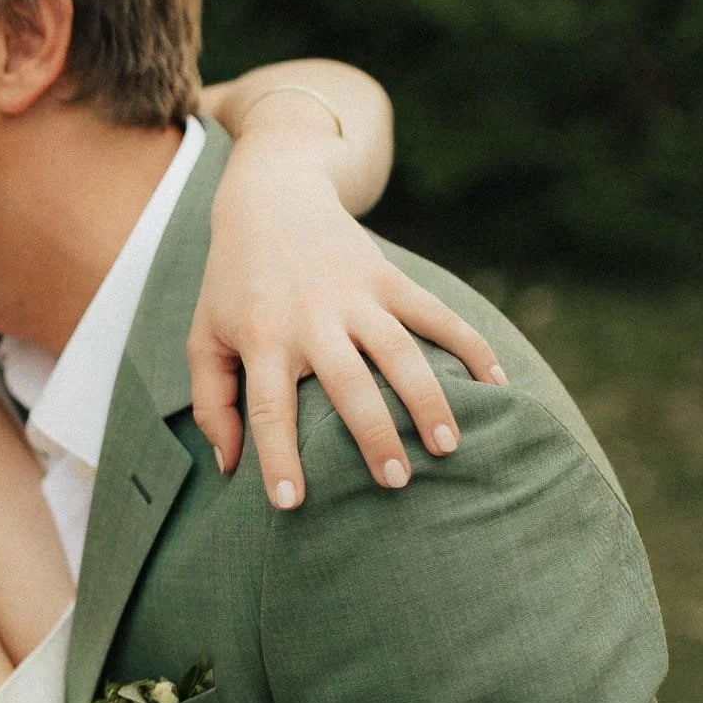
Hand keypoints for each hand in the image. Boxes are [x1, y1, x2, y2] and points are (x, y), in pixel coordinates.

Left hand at [187, 126, 506, 508]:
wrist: (270, 198)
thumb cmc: (232, 284)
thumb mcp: (205, 338)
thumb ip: (212, 404)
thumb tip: (229, 468)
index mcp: (262, 338)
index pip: (269, 408)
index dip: (278, 457)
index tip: (291, 504)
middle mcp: (312, 318)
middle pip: (348, 383)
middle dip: (372, 434)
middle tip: (396, 482)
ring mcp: (356, 296)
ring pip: (400, 351)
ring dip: (427, 399)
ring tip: (447, 447)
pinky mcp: (389, 277)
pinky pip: (437, 314)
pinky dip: (470, 346)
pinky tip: (497, 384)